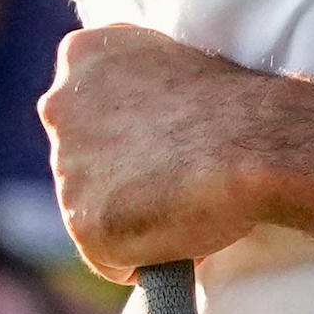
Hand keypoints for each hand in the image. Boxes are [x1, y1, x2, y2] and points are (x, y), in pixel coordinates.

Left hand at [43, 24, 283, 276]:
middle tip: (174, 178)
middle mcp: (59, 107)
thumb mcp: (169, 60)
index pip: (87, 106)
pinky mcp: (83, 225)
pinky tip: (178, 234)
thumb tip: (140, 124)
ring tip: (184, 203)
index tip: (164, 141)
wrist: (254, 143)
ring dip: (132, 216)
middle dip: (121, 175)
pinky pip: (110, 257)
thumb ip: (135, 86)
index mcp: (81, 56)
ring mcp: (66, 169)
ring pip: (93, 209)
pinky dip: (142, 256)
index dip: (130, 133)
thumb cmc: (234, 103)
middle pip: (82, 159)